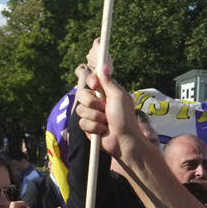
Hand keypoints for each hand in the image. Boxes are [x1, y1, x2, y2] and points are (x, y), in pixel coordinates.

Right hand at [74, 42, 140, 158]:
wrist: (124, 141)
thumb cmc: (126, 119)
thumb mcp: (119, 97)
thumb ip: (109, 82)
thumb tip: (104, 66)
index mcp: (107, 93)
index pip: (91, 81)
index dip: (91, 82)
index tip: (95, 86)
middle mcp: (99, 103)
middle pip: (81, 95)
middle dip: (93, 103)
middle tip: (105, 109)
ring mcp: (93, 115)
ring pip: (80, 110)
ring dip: (95, 117)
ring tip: (106, 123)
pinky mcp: (89, 127)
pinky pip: (81, 123)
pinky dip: (93, 127)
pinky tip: (102, 131)